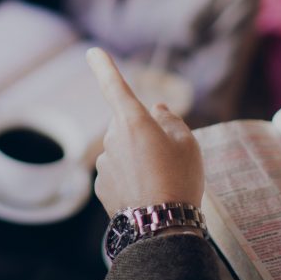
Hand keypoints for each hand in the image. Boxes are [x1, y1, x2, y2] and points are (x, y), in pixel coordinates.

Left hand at [87, 48, 204, 213]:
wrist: (162, 227)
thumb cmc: (180, 179)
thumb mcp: (188, 144)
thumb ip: (171, 121)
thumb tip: (157, 110)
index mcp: (133, 121)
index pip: (114, 86)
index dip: (104, 67)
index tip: (92, 52)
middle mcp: (112, 138)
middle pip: (127, 126)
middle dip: (142, 135)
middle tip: (168, 158)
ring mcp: (103, 163)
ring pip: (122, 151)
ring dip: (137, 159)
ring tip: (161, 182)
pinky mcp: (100, 186)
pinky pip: (117, 174)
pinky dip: (130, 180)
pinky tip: (146, 196)